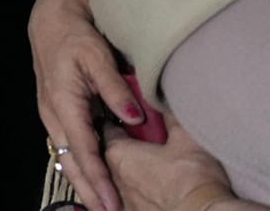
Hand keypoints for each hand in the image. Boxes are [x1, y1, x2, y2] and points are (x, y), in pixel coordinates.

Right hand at [30, 0, 144, 210]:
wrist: (50, 17)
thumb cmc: (73, 34)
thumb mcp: (96, 55)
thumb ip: (115, 86)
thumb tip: (135, 116)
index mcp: (62, 103)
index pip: (83, 150)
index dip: (98, 179)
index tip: (111, 203)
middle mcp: (53, 114)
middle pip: (70, 162)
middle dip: (87, 191)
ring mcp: (53, 114)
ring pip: (66, 156)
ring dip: (82, 181)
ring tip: (100, 204)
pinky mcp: (58, 112)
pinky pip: (68, 146)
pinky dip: (79, 165)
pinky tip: (91, 177)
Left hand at [103, 120, 231, 210]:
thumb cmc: (193, 177)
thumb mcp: (186, 138)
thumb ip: (169, 116)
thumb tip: (163, 100)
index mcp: (117, 153)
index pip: (107, 130)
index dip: (118, 123)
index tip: (128, 121)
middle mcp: (112, 177)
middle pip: (108, 156)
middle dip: (119, 149)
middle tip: (138, 146)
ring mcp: (121, 200)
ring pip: (113, 181)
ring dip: (122, 175)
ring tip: (144, 171)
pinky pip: (120, 202)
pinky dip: (125, 196)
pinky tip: (143, 192)